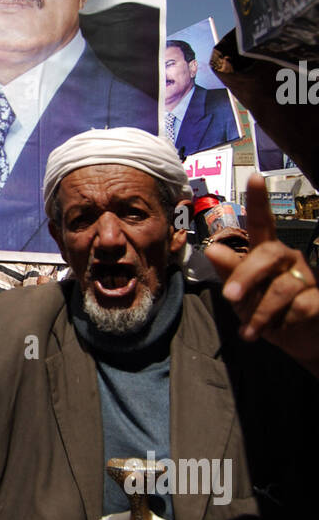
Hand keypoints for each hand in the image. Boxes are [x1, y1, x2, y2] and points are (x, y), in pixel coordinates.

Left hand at [204, 174, 318, 374]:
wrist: (297, 341)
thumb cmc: (266, 311)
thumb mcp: (242, 294)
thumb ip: (230, 273)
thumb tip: (212, 249)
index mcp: (267, 252)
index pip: (262, 222)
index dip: (258, 201)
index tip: (254, 178)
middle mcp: (288, 258)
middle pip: (268, 254)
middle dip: (246, 276)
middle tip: (230, 297)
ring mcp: (305, 277)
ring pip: (281, 287)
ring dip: (260, 312)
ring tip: (249, 332)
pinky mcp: (318, 300)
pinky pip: (299, 308)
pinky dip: (281, 324)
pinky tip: (277, 332)